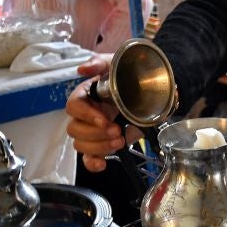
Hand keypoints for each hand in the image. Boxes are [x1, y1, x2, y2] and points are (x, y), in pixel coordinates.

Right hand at [66, 53, 124, 172]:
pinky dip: (93, 163)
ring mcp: (93, 130)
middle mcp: (86, 114)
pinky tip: (103, 163)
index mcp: (86, 95)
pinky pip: (89, 158)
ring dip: (99, 146)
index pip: (74, 106)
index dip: (86, 115)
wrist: (152, 91)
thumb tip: (83, 69)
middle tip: (117, 130)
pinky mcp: (103, 144)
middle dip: (96, 133)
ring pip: (81, 144)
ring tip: (120, 140)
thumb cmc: (131, 76)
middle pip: (75, 129)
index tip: (104, 119)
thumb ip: (100, 63)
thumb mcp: (116, 64)